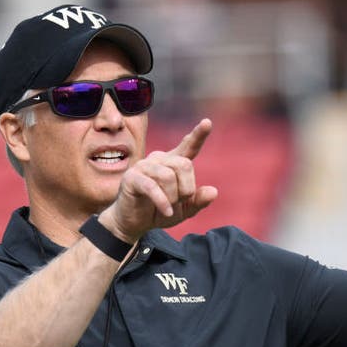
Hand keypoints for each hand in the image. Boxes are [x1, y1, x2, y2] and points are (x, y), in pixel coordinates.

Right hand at [99, 119, 218, 241]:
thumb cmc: (158, 212)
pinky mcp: (132, 177)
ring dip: (172, 197)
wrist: (134, 224)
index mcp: (173, 163)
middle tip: (178, 202)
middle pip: (184, 165)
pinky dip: (162, 202)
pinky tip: (166, 211)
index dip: (198, 135)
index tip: (207, 122)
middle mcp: (159, 159)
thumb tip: (213, 191)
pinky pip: (152, 187)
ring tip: (167, 207)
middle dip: (186, 188)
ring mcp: (144, 166)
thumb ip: (198, 201)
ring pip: (168, 176)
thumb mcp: (184, 210)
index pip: (188, 146)